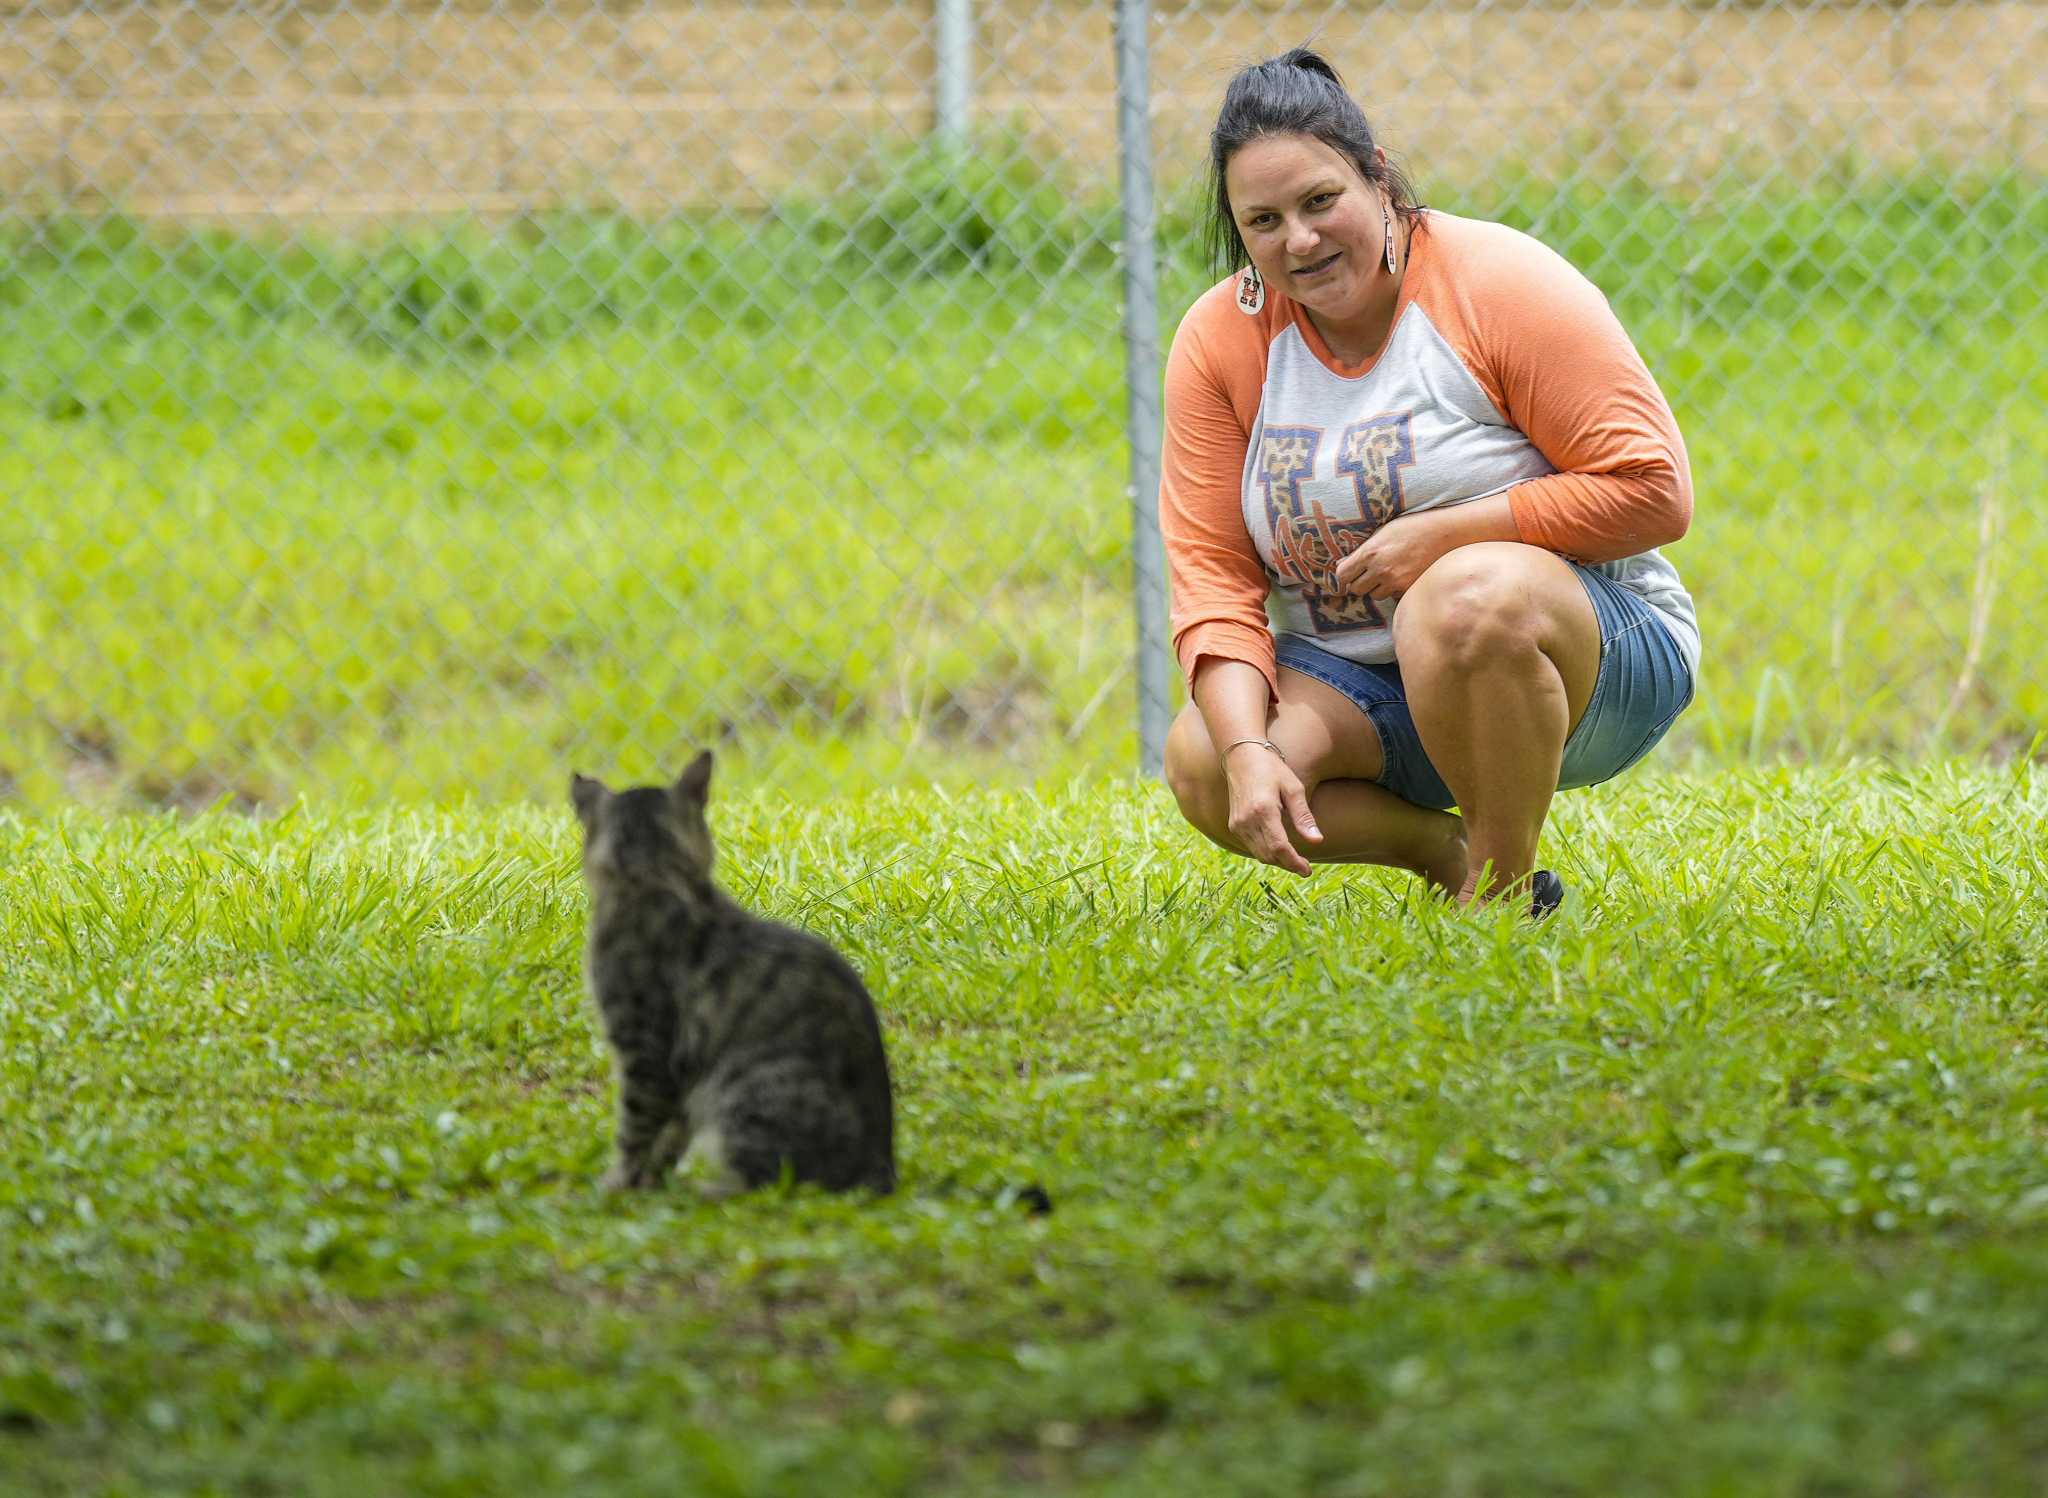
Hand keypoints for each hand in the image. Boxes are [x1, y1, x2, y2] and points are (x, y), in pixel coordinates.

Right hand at [1222, 742, 1321, 877]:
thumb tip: (1317, 841)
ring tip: (1294, 859)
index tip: (1307, 870)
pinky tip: (1279, 847)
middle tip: (1305, 866)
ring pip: (1259, 854)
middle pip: (1269, 856)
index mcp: (1263, 811)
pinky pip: (1252, 846)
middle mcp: (1246, 821)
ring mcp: (1237, 824)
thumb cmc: (1271, 769)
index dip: (1294, 863)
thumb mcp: (1293, 788)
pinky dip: (1266, 852)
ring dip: (1277, 860)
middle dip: (1287, 864)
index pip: (1279, 848)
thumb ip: (1304, 817)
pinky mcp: (1233, 825)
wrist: (1241, 756)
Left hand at [1333, 509, 1461, 600]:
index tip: (1349, 571)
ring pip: (1374, 595)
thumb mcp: (1382, 531)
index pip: (1343, 574)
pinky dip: (1393, 590)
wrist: (1444, 533)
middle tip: (1367, 573)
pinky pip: (1393, 596)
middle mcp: (1381, 569)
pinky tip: (1400, 577)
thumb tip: (1342, 563)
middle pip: (1356, 589)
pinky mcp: (1409, 588)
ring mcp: (1396, 581)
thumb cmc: (1412, 527)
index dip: (1344, 574)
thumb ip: (1363, 549)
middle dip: (1359, 582)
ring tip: (1387, 574)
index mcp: (1370, 552)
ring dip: (1376, 588)